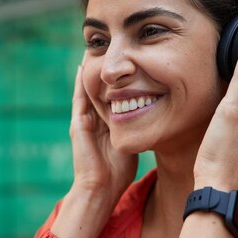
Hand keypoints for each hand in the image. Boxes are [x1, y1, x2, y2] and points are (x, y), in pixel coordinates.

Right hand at [51, 54, 137, 237]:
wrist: (100, 189)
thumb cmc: (118, 173)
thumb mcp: (132, 145)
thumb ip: (139, 132)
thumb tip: (160, 122)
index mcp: (106, 124)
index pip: (112, 95)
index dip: (117, 79)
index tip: (126, 61)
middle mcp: (93, 119)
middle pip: (99, 88)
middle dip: (104, 70)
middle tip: (108, 48)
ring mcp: (84, 121)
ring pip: (87, 89)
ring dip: (90, 70)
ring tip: (93, 49)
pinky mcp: (78, 124)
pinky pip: (79, 98)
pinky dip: (80, 82)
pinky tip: (83, 65)